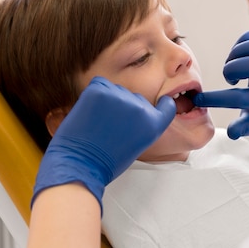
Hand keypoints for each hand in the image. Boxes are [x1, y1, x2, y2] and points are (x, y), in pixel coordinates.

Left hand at [32, 76, 175, 210]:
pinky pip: (100, 83)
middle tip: (111, 125)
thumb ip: (143, 125)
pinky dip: (95, 93)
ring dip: (108, 100)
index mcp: (153, 124)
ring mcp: (119, 96)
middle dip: (125, 107)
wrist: (81, 163)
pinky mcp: (99, 90)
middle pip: (135, 98)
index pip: (167, 106)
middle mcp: (140, 108)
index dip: (162, 103)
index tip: (160, 101)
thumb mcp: (137, 145)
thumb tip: (136, 112)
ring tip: (98, 121)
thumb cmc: (106, 161)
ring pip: (116, 90)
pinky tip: (90, 110)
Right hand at [194, 28, 248, 138]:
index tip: (199, 99)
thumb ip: (243, 128)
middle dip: (231, 70)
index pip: (238, 98)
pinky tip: (240, 53)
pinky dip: (243, 41)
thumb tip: (231, 133)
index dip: (214, 99)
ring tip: (235, 63)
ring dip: (238, 52)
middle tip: (232, 79)